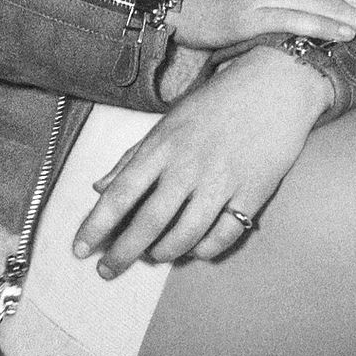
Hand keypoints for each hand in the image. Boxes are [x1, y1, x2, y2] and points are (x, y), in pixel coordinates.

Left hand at [78, 50, 329, 273]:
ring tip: (154, 256)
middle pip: (148, 222)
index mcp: (162, 145)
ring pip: (185, 235)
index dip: (96, 225)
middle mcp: (188, 166)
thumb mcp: (169, 121)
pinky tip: (195, 250)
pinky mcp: (252, 193)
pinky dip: (205, 250)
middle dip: (122, 253)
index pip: (120, 193)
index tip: (79, 249)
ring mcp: (222, 181)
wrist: (276, 84)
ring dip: (164, 252)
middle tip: (107, 271)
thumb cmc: (217, 102)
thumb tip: (99, 187)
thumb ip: (133, 155)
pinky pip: (224, 236)